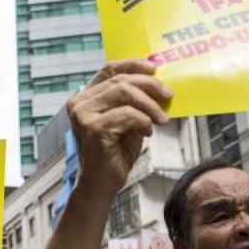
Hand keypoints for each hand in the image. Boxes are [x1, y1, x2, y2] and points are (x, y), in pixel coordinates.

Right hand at [66, 59, 171, 191]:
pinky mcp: (94, 129)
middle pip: (120, 80)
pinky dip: (143, 121)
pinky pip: (128, 114)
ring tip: (161, 119)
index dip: (132, 64)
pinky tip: (147, 132)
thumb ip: (133, 102)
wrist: (102, 184)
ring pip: (124, 92)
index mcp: (85, 97)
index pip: (108, 69)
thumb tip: (158, 84)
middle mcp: (80, 103)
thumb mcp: (127, 122)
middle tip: (168, 96)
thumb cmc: (114, 153)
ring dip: (149, 105)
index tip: (154, 68)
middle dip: (149, 85)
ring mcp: (84, 115)